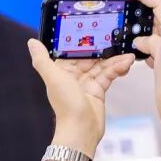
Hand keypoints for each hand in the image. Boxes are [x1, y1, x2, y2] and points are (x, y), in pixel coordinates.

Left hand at [28, 39, 133, 156]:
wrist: (81, 129)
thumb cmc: (66, 105)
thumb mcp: (54, 78)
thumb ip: (42, 60)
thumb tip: (32, 43)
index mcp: (61, 71)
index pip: (75, 51)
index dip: (86, 41)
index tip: (97, 30)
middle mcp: (74, 76)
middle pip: (91, 57)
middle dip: (105, 50)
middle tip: (118, 41)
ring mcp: (87, 83)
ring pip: (102, 66)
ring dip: (115, 60)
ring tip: (128, 55)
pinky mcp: (99, 90)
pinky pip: (109, 75)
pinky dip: (118, 69)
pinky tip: (126, 65)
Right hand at [123, 0, 160, 68]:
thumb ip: (150, 43)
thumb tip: (138, 40)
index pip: (158, 3)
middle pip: (154, 18)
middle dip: (139, 19)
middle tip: (125, 19)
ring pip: (151, 35)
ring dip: (141, 38)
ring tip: (132, 44)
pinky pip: (153, 50)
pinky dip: (145, 52)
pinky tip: (145, 60)